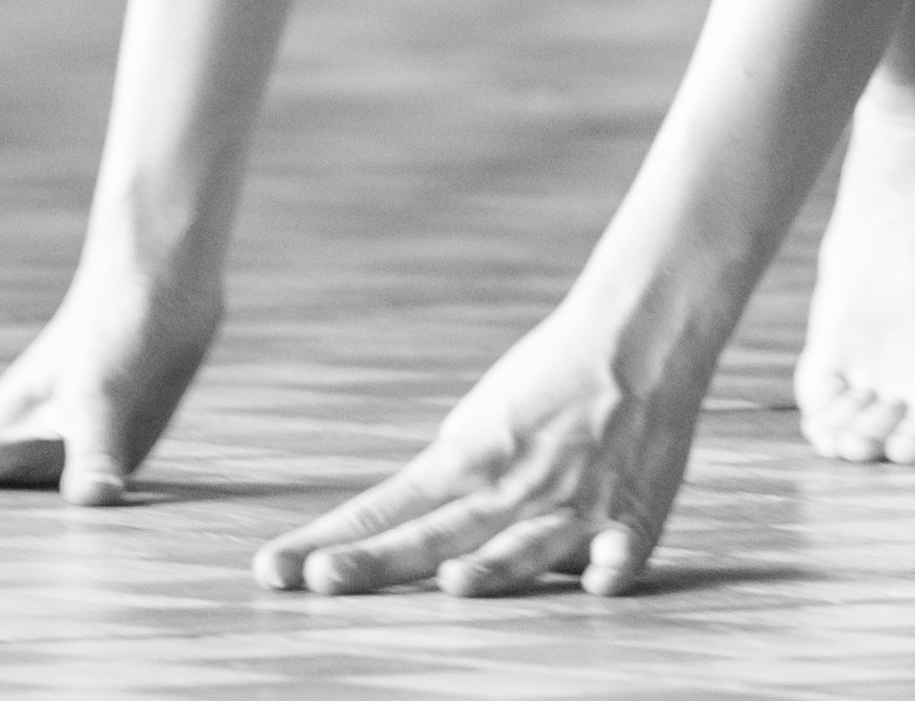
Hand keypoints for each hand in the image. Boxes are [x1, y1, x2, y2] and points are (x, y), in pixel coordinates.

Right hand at [0, 271, 219, 503]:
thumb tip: (93, 505)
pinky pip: (47, 500)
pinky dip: (30, 521)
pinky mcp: (92, 446)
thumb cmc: (123, 320)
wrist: (167, 277)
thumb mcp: (105, 390)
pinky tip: (39, 535)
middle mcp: (13, 444)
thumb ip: (97, 452)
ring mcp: (50, 445)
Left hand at [252, 307, 705, 598]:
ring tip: (452, 586)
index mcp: (468, 456)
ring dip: (492, 568)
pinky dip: (609, 564)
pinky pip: (621, 548)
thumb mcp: (489, 417)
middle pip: (434, 535)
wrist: (637, 329)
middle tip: (320, 581)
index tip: (277, 569)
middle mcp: (509, 484)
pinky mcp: (632, 512)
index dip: (335, 541)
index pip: (387, 509)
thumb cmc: (557, 373)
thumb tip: (423, 517)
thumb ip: (458, 475)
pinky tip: (596, 583)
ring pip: (523, 546)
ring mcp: (572, 502)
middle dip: (377, 562)